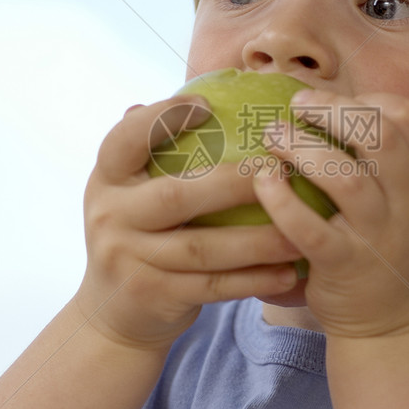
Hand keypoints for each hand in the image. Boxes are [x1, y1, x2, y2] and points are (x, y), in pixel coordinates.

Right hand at [75, 96, 301, 351]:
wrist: (112, 315)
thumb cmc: (140, 236)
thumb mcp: (132, 193)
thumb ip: (158, 154)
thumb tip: (203, 93)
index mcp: (107, 179)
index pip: (125, 139)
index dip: (162, 118)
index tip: (207, 106)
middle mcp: (109, 216)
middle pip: (177, 197)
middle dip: (233, 183)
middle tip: (281, 168)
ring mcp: (128, 260)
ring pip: (204, 249)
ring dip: (259, 240)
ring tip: (302, 230)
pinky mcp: (152, 296)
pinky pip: (214, 287)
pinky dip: (254, 280)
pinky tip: (289, 273)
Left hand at [252, 90, 408, 338]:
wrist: (395, 330)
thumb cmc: (394, 256)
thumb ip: (397, 163)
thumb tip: (344, 106)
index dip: (370, 99)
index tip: (339, 103)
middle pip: (380, 135)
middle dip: (333, 109)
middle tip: (298, 103)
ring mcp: (381, 239)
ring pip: (346, 176)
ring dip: (303, 146)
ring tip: (273, 135)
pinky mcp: (345, 267)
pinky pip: (309, 227)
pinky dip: (281, 199)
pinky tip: (263, 179)